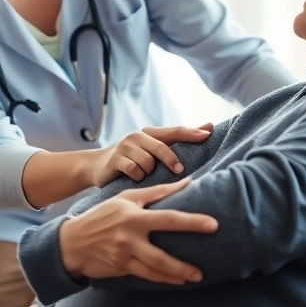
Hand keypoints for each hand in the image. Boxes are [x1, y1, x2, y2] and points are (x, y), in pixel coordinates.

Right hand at [59, 178, 216, 283]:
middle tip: (204, 271)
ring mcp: (124, 256)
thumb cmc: (102, 215)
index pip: (168, 218)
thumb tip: (188, 181)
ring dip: (176, 276)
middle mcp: (130, 238)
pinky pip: (146, 275)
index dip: (192, 222)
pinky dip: (163, 279)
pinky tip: (176, 281)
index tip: (213, 224)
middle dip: (183, 265)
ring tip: (196, 277)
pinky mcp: (120, 268)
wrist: (72, 242)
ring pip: (155, 270)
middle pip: (162, 254)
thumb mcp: (126, 198)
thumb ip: (157, 191)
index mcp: (134, 216)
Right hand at [88, 123, 212, 187]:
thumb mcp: (150, 149)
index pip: (175, 131)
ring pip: (148, 162)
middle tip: (179, 171)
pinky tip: (133, 177)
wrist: (96, 166)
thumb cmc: (131, 159)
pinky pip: (135, 170)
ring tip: (142, 174)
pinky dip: (137, 177)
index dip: (192, 132)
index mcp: (150, 133)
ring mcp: (125, 146)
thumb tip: (207, 129)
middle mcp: (137, 136)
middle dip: (172, 160)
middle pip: (162, 147)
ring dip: (148, 172)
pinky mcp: (115, 159)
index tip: (208, 133)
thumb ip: (174, 143)